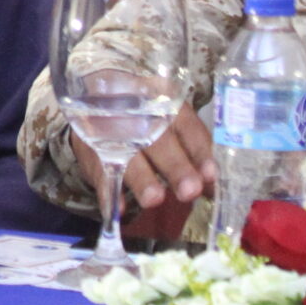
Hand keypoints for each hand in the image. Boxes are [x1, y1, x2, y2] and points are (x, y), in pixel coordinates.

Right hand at [71, 103, 213, 214]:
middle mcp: (139, 116)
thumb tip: (214, 186)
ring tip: (154, 199)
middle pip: (158, 141)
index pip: (187, 127)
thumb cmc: (144, 118)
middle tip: (189, 190)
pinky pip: (99, 172)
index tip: (210, 175)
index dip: (199, 151)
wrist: (94, 96)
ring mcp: (112, 132)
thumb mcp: (170, 123)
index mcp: (166, 105)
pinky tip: (119, 208)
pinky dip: (109, 192)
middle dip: (175, 166)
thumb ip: (193, 152)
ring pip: (128, 155)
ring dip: (141, 178)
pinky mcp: (91, 150)